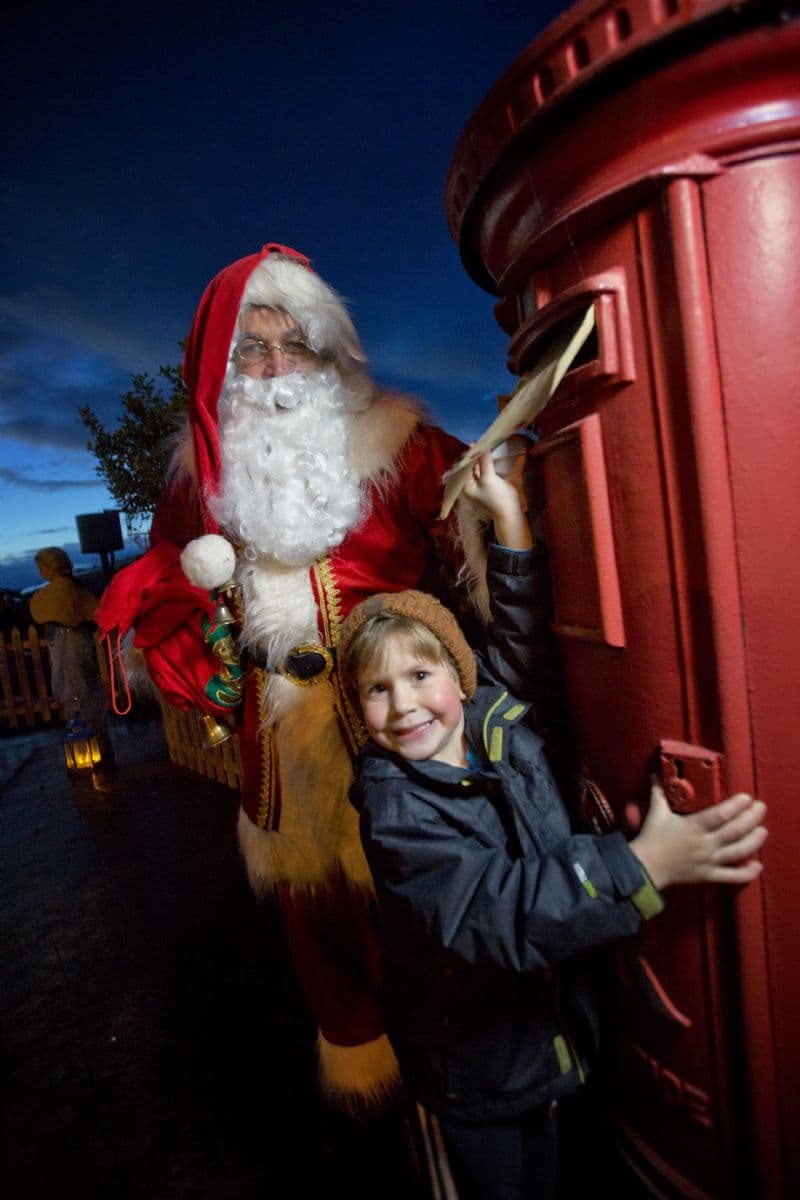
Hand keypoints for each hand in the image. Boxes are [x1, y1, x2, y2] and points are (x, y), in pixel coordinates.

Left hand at [461, 450, 532, 549]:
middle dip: (475, 455)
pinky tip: (489, 453)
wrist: (510, 512)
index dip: (470, 455)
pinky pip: (485, 469)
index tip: (475, 443)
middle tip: (481, 440)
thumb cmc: (496, 497)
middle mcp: (470, 484)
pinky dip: (486, 462)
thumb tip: (481, 446)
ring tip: (485, 443)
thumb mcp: (489, 478)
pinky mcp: (488, 482)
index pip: (465, 467)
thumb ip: (484, 462)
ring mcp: (479, 484)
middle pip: (470, 466)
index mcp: (465, 485)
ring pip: (478, 467)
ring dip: (481, 457)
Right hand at [630, 780, 766, 890]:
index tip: (747, 797)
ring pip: (738, 852)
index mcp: (693, 827)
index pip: (720, 815)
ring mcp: (708, 861)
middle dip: (751, 819)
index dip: (736, 806)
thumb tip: (656, 773)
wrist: (644, 867)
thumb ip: (659, 792)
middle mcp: (705, 844)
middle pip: (734, 831)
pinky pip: (732, 876)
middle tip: (761, 807)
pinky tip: (758, 866)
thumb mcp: (657, 812)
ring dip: (754, 841)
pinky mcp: (708, 875)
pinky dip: (747, 873)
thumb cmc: (651, 838)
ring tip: (763, 830)